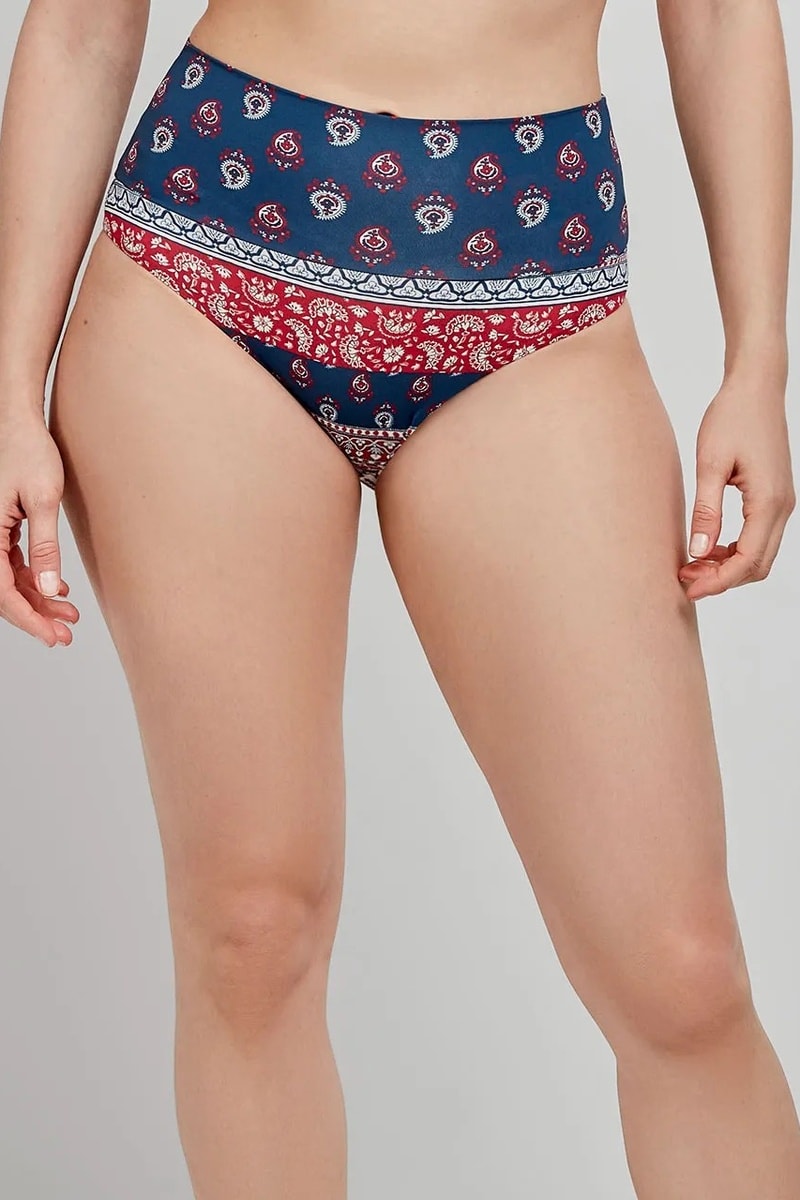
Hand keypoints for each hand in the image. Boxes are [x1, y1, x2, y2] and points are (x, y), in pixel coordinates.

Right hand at [0, 408, 79, 644]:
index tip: (52, 636)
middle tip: (65, 633)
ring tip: (68, 615)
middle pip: (3, 589)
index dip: (27, 618)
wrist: (18, 420)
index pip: (1, 590)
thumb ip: (45, 548)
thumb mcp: (42, 500)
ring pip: (9, 578)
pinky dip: (34, 579)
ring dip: (37, 598)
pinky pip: (11, 563)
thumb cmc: (28, 450)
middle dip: (34, 614)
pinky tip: (57, 589)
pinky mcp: (0, 527)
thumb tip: (48, 588)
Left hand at [679, 375, 794, 600]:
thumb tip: (698, 552)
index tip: (687, 587)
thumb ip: (706, 510)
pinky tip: (708, 546)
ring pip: (760, 554)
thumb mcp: (710, 464)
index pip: (746, 561)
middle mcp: (782, 507)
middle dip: (722, 580)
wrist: (756, 387)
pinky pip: (759, 537)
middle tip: (685, 578)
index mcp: (768, 502)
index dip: (717, 582)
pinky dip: (735, 550)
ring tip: (692, 564)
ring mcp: (782, 503)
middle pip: (757, 565)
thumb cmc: (732, 417)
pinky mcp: (775, 497)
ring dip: (728, 566)